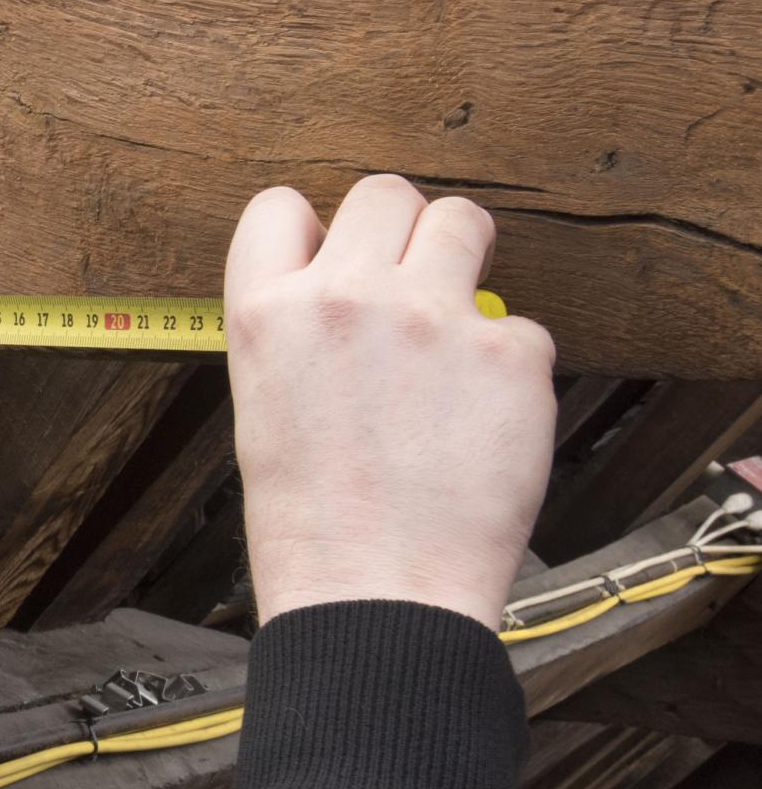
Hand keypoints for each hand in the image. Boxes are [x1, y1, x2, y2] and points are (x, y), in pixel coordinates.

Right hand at [225, 175, 556, 628]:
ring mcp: (431, 319)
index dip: (312, 231)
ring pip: (464, 221)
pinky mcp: (508, 353)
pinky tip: (482, 419)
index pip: (279, 207)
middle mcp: (344, 297)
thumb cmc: (313, 523)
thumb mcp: (264, 405)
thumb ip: (301, 328)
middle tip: (411, 282)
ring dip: (463, 260)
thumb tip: (356, 285)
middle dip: (401, 230)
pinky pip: (522, 326)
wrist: (375, 594)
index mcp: (266, 313)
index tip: (334, 258)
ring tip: (456, 326)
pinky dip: (510, 366)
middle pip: (383, 194)